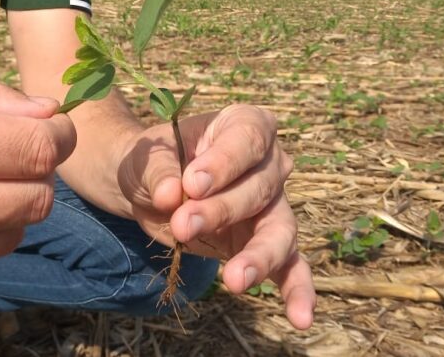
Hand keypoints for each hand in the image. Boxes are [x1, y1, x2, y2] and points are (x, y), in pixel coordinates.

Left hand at [116, 104, 314, 328]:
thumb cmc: (150, 161)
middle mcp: (268, 163)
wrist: (145, 189)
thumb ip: (158, 171)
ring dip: (258, 256)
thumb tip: (171, 194)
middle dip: (221, 210)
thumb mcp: (143, 157)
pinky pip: (289, 266)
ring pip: (280, 230)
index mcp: (244, 126)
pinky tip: (300, 317)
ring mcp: (271, 205)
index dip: (225, 161)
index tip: (193, 182)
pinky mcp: (263, 243)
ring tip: (233, 280)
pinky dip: (297, 291)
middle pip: (261, 187)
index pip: (248, 138)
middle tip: (182, 222)